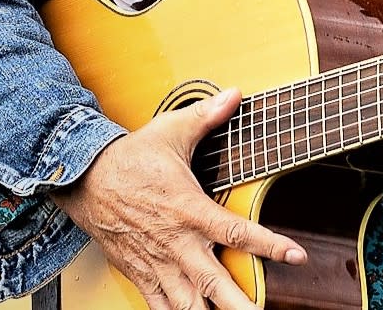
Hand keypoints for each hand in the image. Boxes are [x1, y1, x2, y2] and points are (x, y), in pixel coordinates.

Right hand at [50, 88, 305, 308]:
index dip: (270, 245)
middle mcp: (176, 243)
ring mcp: (158, 264)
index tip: (297, 255)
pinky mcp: (141, 274)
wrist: (85, 181)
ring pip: (188, 305)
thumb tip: (235, 95)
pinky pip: (160, 307)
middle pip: (214, 283)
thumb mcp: (172, 130)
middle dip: (239, 305)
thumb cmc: (132, 157)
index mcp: (189, 209)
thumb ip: (207, 116)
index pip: (237, 231)